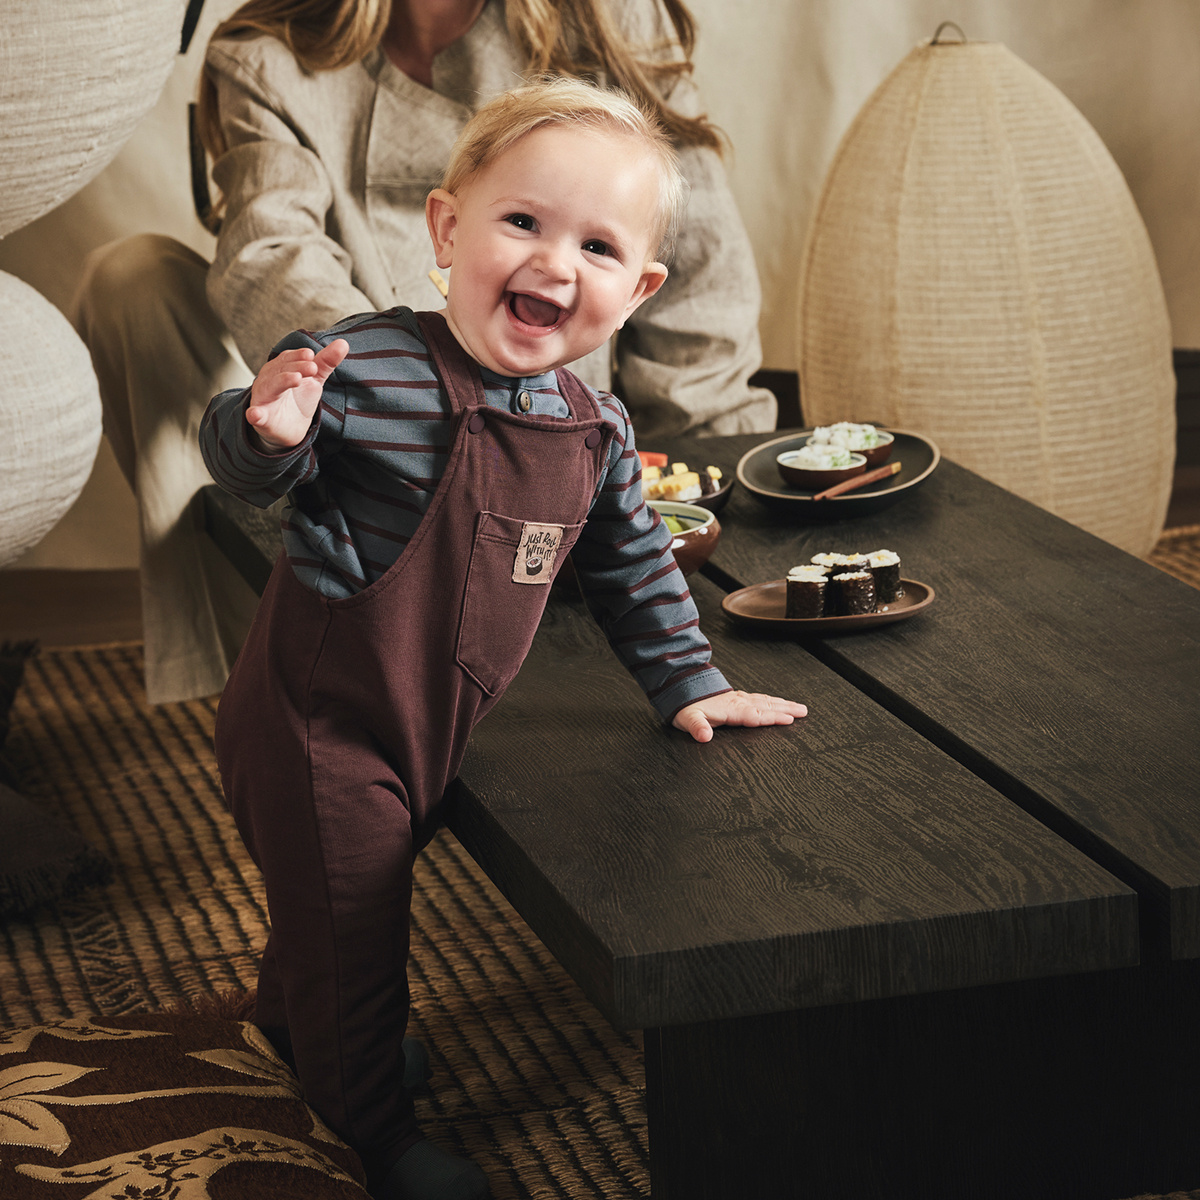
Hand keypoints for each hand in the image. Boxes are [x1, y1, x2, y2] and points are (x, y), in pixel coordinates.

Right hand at [246, 338, 348, 448]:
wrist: (288, 428)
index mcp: (280, 369)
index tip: (312, 355)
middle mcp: (269, 380)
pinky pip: (256, 415)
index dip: (299, 356)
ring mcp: (263, 399)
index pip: (288, 358)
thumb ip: (325, 362)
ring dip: (282, 381)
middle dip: (295, 367)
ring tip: (295, 378)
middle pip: (280, 370)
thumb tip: (343, 343)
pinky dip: (255, 414)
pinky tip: (255, 414)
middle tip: (312, 368)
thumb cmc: (297, 399)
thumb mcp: (314, 379)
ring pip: (269, 387)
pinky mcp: (261, 418)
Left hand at [673, 690, 807, 743]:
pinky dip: (772, 701)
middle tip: (804, 712)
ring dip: (783, 704)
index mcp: (730, 710)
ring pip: (765, 701)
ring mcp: (738, 698)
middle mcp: (738, 702)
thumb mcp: (687, 718)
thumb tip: (704, 737)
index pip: (755, 715)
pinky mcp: (736, 697)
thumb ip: (696, 727)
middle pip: (766, 707)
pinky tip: (778, 702)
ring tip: (799, 707)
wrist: (680, 686)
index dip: (772, 718)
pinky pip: (759, 698)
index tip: (790, 720)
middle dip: (786, 709)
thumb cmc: (684, 705)